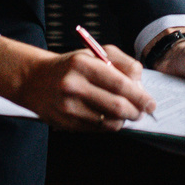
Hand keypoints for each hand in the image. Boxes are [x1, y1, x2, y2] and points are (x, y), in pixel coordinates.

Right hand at [0, 35, 152, 131]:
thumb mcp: (94, 54)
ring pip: (109, 121)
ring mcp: (68, 106)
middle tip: (142, 111)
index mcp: (83, 64)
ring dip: (123, 120)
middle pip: (117, 106)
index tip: (151, 102)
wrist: (34, 79)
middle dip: (136, 111)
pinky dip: (109, 125)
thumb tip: (141, 85)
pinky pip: (97, 129)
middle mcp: (73, 85)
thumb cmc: (70, 66)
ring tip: (125, 113)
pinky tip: (109, 117)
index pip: (120, 84)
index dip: (140, 96)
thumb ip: (122, 64)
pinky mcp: (65, 122)